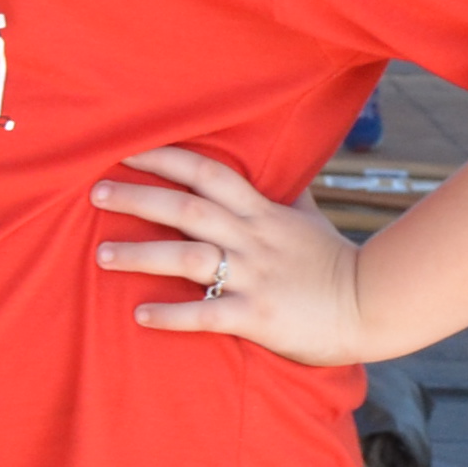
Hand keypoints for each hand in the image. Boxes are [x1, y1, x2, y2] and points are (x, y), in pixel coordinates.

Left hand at [92, 145, 368, 366]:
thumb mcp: (309, 218)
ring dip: (141, 255)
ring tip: (101, 255)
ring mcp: (255, 276)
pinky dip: (172, 315)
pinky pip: (207, 313)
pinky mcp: (258, 315)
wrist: (373, 306)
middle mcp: (253, 239)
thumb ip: (286, 191)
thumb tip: (278, 160)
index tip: (128, 151)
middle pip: (187, 209)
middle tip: (94, 194)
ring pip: (189, 257)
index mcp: (262, 213)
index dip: (167, 158)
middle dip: (139, 198)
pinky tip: (139, 315)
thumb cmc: (334, 262)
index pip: (209, 173)